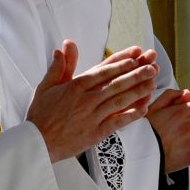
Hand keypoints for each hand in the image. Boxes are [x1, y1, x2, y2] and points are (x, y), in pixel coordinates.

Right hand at [27, 40, 158, 162]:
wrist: (37, 142)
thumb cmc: (40, 115)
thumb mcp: (45, 87)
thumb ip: (58, 67)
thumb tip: (63, 48)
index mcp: (74, 87)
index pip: (102, 71)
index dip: (120, 62)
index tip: (134, 55)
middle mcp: (86, 100)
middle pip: (115, 84)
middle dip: (135, 74)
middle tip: (151, 66)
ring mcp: (92, 116)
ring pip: (120, 101)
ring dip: (138, 91)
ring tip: (152, 83)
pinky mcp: (96, 133)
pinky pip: (117, 122)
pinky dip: (131, 115)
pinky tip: (143, 109)